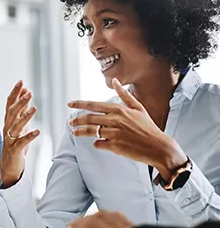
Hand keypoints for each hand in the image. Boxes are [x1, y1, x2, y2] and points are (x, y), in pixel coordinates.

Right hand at [0, 80, 39, 186]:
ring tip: (34, 108)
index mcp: (8, 121)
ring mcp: (10, 139)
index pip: (9, 104)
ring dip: (25, 117)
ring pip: (15, 126)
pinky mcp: (14, 150)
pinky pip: (21, 142)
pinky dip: (29, 136)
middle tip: (29, 92)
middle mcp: (7, 128)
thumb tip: (26, 93)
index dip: (15, 93)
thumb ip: (22, 109)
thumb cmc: (15, 143)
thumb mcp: (19, 124)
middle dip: (20, 102)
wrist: (8, 166)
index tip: (21, 82)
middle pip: (11, 113)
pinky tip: (38, 131)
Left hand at [68, 78, 186, 179]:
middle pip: (89, 118)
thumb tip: (115, 81)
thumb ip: (124, 95)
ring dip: (80, 132)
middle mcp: (115, 120)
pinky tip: (98, 143)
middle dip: (77, 120)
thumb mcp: (138, 108)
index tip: (70, 104)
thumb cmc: (148, 127)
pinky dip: (97, 143)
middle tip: (70, 122)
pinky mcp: (114, 146)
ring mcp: (114, 133)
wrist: (158, 147)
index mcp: (119, 109)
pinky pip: (98, 144)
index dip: (79, 104)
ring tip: (75, 132)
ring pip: (91, 131)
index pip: (94, 105)